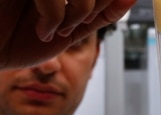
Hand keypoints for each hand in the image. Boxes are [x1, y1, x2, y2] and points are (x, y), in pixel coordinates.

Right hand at [0, 0, 135, 68]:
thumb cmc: (26, 40)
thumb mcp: (73, 29)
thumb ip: (101, 14)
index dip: (109, 0)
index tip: (97, 15)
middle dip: (94, 5)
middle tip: (78, 22)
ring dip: (79, 12)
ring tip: (59, 29)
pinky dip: (55, 17)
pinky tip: (42, 31)